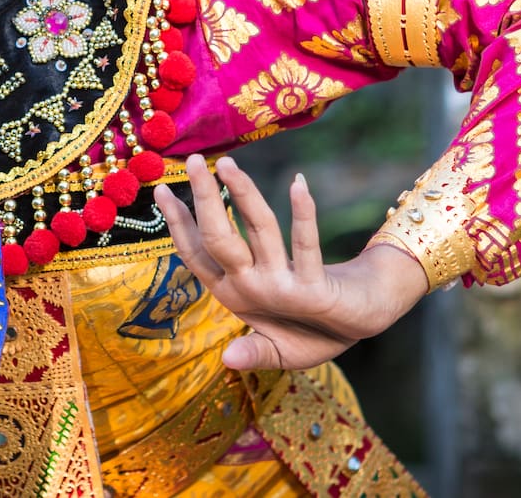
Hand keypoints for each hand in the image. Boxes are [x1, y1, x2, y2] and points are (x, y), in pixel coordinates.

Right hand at [156, 154, 428, 370]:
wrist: (359, 327)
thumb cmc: (308, 327)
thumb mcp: (271, 341)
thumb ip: (248, 345)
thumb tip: (227, 360)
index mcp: (234, 294)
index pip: (196, 254)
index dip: (178, 223)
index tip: (161, 190)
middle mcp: (252, 289)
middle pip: (220, 238)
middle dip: (206, 198)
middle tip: (192, 160)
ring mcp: (283, 288)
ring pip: (260, 231)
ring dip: (245, 194)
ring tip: (229, 164)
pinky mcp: (314, 288)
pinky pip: (308, 243)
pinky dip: (304, 213)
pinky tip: (299, 182)